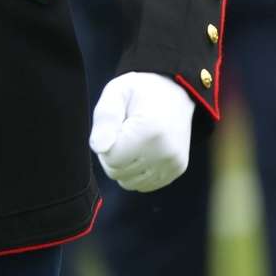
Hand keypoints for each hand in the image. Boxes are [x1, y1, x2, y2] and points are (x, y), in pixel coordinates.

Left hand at [90, 72, 193, 191]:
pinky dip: (137, 172)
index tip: (114, 126)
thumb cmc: (141, 90)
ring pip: (129, 182)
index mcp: (149, 131)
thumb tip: (98, 147)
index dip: (105, 143)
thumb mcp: (117, 92)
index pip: (110, 158)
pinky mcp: (177, 170)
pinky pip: (144, 185)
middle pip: (117, 173)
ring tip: (132, 141)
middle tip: (122, 132)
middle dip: (112, 155)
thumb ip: (105, 117)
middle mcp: (165, 152)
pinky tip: (143, 150)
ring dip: (124, 165)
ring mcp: (173, 164)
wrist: (176, 91)